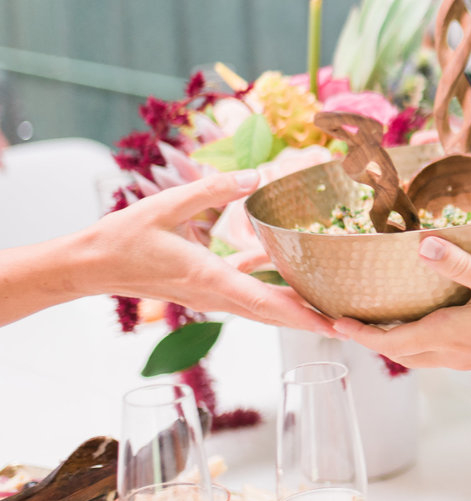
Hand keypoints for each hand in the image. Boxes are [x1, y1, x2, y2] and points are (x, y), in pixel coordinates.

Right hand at [81, 172, 335, 335]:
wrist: (88, 265)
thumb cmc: (123, 238)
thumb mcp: (167, 205)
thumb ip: (211, 191)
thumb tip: (254, 175)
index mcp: (210, 279)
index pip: (266, 304)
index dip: (303, 316)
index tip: (334, 325)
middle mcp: (215, 296)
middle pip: (273, 314)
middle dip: (312, 320)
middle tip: (352, 322)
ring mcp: (210, 297)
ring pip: (262, 308)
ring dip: (295, 308)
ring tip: (331, 303)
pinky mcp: (204, 290)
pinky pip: (246, 293)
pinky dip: (270, 288)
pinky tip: (285, 267)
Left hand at [332, 236, 470, 374]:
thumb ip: (458, 263)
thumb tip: (422, 245)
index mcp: (443, 334)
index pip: (388, 340)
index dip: (358, 333)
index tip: (334, 323)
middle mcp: (448, 353)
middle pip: (398, 353)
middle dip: (371, 340)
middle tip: (351, 323)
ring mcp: (464, 360)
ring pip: (418, 356)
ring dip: (396, 342)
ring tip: (386, 322)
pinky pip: (438, 355)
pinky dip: (421, 342)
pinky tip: (433, 325)